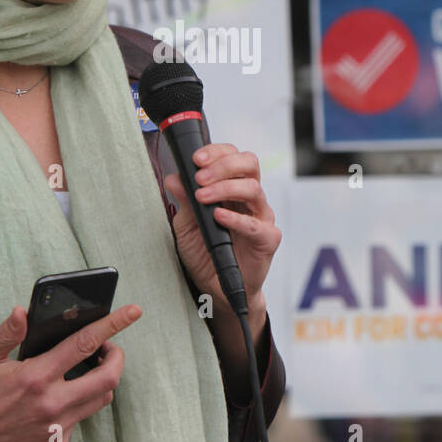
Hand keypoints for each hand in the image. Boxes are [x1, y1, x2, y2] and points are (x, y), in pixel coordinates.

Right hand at [0, 302, 141, 441]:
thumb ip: (8, 333)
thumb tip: (24, 312)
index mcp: (35, 376)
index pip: (85, 344)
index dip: (113, 325)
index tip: (133, 312)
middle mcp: (51, 403)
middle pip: (108, 378)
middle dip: (118, 357)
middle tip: (109, 347)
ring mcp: (56, 427)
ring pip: (101, 400)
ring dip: (103, 380)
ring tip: (90, 368)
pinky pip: (82, 419)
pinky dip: (81, 403)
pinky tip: (63, 395)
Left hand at [163, 143, 280, 319]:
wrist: (218, 288)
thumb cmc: (206, 253)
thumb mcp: (187, 225)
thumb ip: (184, 201)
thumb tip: (174, 178)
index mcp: (233, 188)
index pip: (233, 157)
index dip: (216, 153)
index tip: (195, 159)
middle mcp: (250, 199)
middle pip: (249, 164)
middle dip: (223, 165)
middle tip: (200, 176)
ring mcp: (261, 217)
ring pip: (253, 189)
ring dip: (225, 188)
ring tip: (203, 196)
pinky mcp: (267, 239)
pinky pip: (255, 224)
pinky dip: (235, 218)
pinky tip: (219, 217)